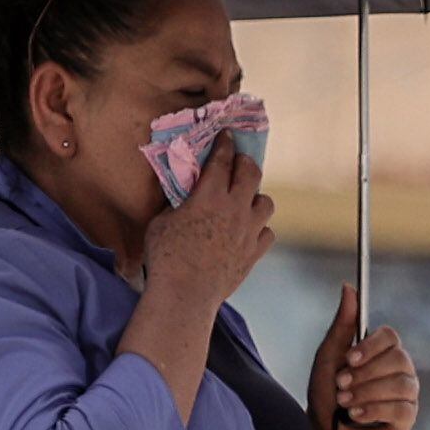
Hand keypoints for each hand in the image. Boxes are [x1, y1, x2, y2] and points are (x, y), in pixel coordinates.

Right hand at [121, 143, 272, 411]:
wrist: (186, 294)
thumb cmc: (166, 256)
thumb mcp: (162, 221)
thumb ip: (177, 205)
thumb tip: (183, 198)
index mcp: (209, 196)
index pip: (221, 160)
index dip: (224, 144)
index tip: (227, 135)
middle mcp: (235, 208)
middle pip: (251, 173)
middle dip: (245, 162)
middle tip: (238, 162)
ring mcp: (249, 231)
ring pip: (266, 202)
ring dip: (256, 197)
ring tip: (245, 200)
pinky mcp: (254, 252)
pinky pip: (267, 232)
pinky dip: (259, 228)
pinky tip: (248, 231)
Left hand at [307, 281, 418, 429]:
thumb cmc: (325, 395)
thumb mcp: (329, 356)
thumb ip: (342, 324)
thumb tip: (349, 287)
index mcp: (383, 352)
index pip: (391, 337)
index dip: (371, 347)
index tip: (348, 359)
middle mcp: (401, 371)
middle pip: (398, 359)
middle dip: (364, 375)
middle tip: (341, 385)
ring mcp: (407, 395)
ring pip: (399, 384)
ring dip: (365, 394)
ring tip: (345, 404)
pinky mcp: (407, 420)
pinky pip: (401, 409)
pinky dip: (374, 411)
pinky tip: (357, 416)